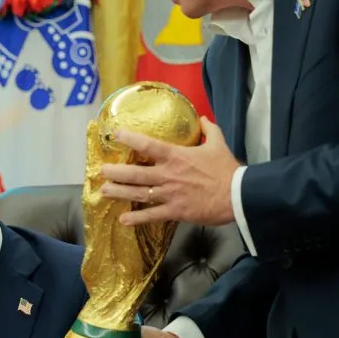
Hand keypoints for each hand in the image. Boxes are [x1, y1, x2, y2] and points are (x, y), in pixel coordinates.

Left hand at [100, 116, 239, 225]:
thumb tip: (203, 118)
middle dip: (116, 172)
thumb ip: (209, 130)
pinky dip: (137, 218)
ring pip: (139, 193)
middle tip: (101, 171)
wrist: (237, 195)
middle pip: (136, 173)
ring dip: (120, 193)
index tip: (115, 134)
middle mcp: (168, 175)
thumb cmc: (227, 169)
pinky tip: (123, 219)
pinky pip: (152, 215)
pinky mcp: (175, 211)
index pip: (148, 145)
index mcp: (176, 156)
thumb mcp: (218, 144)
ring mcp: (170, 194)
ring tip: (104, 191)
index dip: (130, 138)